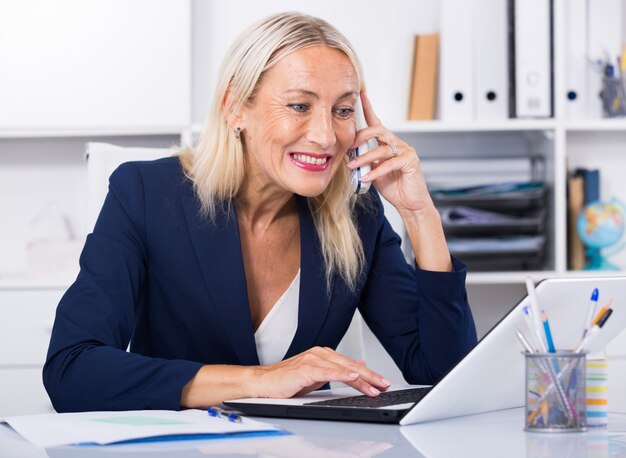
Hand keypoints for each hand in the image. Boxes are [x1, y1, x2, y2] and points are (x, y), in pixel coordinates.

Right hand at [252, 346, 389, 397]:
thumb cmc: (286, 381)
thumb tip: (356, 371)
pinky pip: (327, 372)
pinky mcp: (305, 369)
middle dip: (371, 377)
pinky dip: (342, 375)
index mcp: (324, 355)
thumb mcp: (317, 377)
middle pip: (351, 366)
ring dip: (361, 378)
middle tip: (385, 385)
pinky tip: (353, 377)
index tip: (383, 383)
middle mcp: (320, 354)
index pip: (352, 365)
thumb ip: (335, 372)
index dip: (369, 374)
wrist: (263, 383)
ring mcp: (313, 359)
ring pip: (343, 368)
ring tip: (375, 386)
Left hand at [348, 91, 433, 214]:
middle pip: (378, 130)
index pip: (376, 123)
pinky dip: (376, 171)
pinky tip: (366, 178)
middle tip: (348, 146)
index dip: (368, 108)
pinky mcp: (411, 161)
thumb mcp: (373, 172)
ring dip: (364, 158)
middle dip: (361, 136)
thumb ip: (365, 162)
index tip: (361, 94)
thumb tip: (348, 157)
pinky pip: (389, 163)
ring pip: (381, 148)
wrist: (410, 204)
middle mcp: (398, 144)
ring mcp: (406, 151)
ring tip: (352, 166)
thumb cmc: (394, 188)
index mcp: (388, 144)